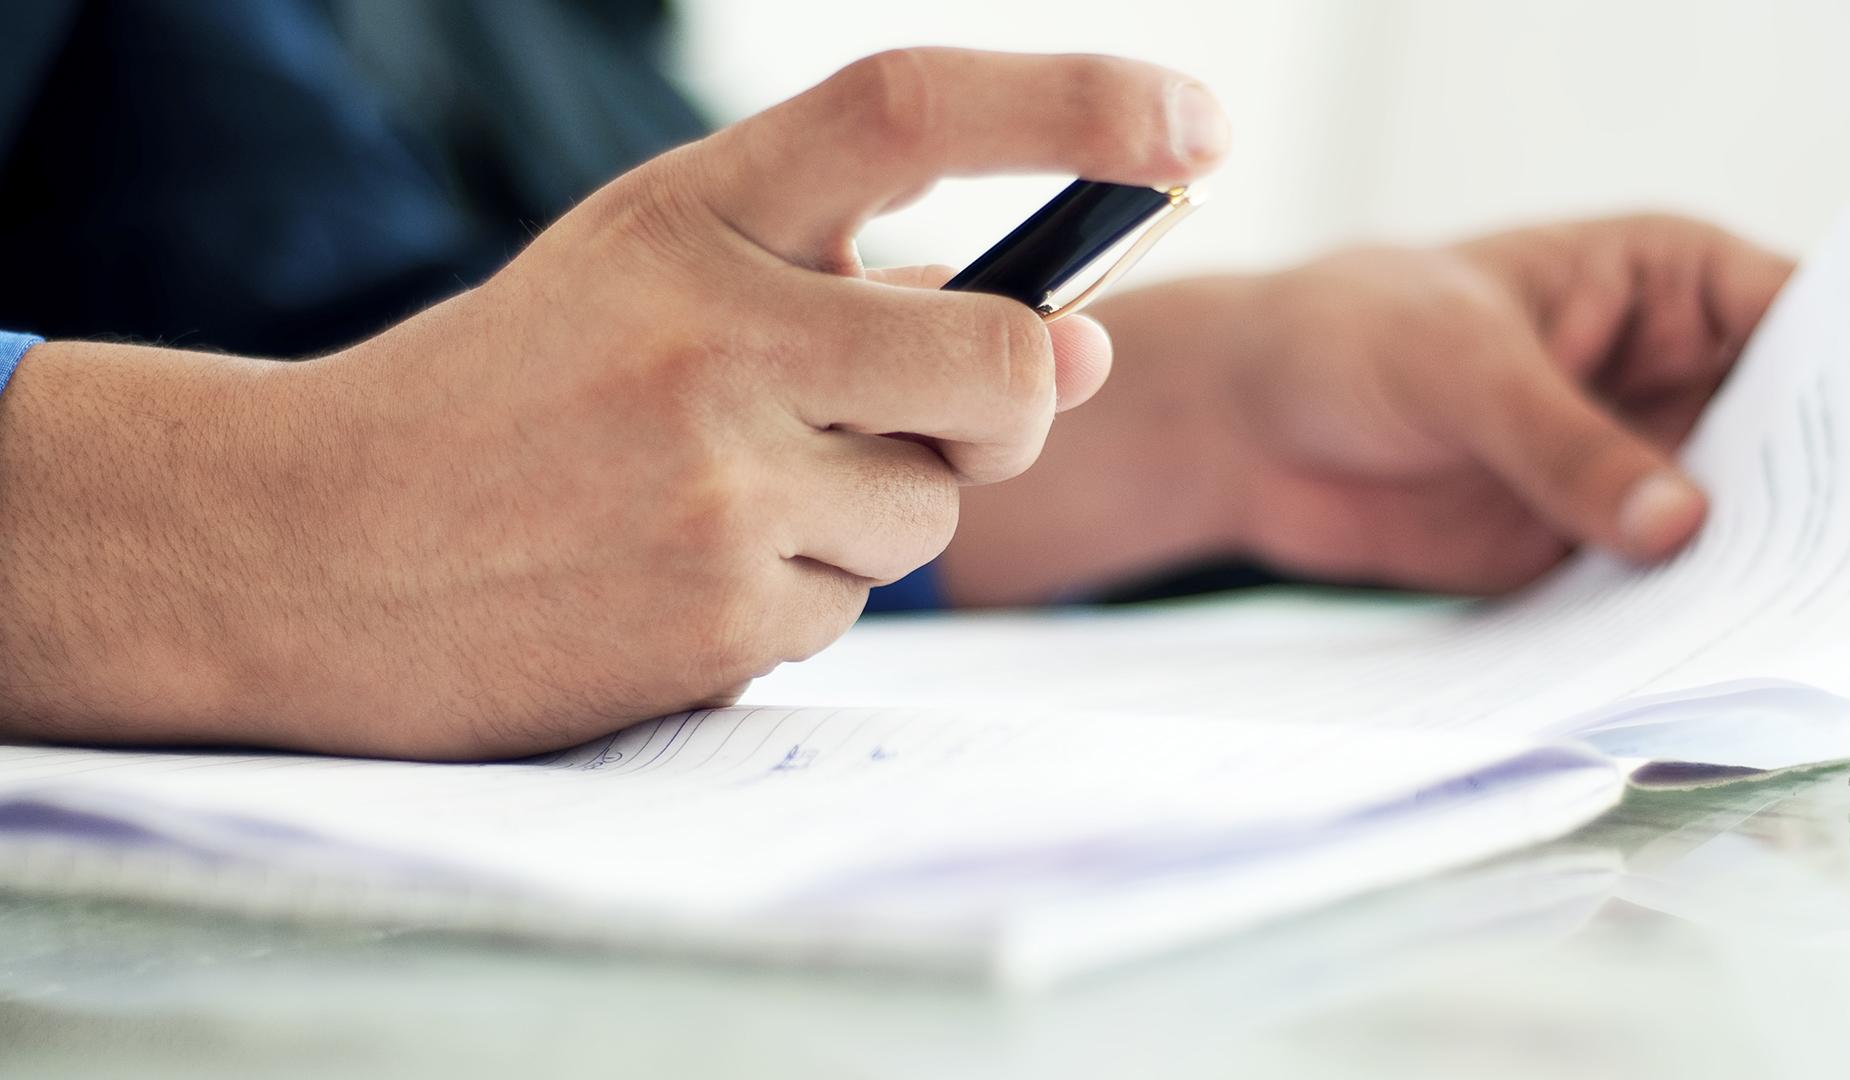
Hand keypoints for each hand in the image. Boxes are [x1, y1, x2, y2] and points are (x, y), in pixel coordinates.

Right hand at [0, 48, 1229, 757]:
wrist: (311, 548)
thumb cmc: (509, 397)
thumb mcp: (651, 276)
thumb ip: (851, 286)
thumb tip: (1078, 346)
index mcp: (690, 212)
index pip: (912, 113)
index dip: (1078, 102)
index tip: (1194, 124)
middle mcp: (718, 333)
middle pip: (1006, 358)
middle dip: (1010, 394)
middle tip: (938, 405)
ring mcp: (724, 485)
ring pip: (939, 507)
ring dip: (875, 507)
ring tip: (714, 499)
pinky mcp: (724, 616)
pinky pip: (860, 607)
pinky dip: (801, 594)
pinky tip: (678, 572)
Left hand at [939, 215, 1790, 602]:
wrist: (1248, 425)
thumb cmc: (1350, 337)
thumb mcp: (1461, 369)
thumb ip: (1564, 443)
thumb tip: (1678, 524)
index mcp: (1668, 284)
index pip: (1807, 319)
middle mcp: (1672, 375)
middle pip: (1793, 437)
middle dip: (1822, 500)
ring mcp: (1636, 466)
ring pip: (1736, 525)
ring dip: (1757, 577)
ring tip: (1797, 637)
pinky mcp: (1588, 547)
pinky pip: (1660, 592)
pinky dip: (1680, 627)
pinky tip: (1701, 668)